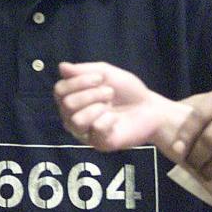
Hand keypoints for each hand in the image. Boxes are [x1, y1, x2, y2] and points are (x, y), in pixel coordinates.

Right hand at [54, 61, 176, 151]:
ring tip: (111, 106)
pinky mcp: (98, 143)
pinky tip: (116, 120)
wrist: (151, 109)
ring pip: (76, 120)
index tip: (99, 78)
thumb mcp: (106, 73)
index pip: (59, 90)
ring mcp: (85, 131)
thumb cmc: (127, 90)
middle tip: (110, 93)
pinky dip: (108, 120)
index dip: (77, 82)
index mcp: (72, 97)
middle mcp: (73, 115)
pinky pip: (95, 129)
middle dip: (91, 94)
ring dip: (97, 107)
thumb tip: (61, 67)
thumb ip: (83, 70)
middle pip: (67, 104)